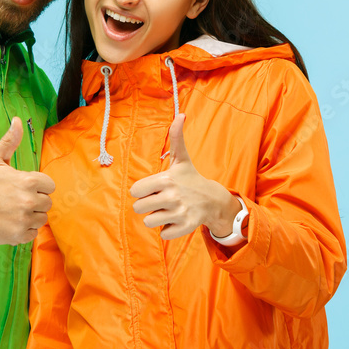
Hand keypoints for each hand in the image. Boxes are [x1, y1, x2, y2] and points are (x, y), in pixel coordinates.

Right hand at [0, 117, 54, 244]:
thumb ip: (10, 140)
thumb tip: (18, 120)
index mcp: (28, 181)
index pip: (49, 185)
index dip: (38, 186)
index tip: (24, 186)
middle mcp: (29, 201)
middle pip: (47, 202)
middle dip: (35, 200)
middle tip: (17, 199)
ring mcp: (24, 220)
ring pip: (41, 218)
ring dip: (31, 216)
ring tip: (14, 210)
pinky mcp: (18, 235)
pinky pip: (33, 233)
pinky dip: (25, 230)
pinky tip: (12, 222)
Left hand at [130, 114, 238, 239]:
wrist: (213, 200)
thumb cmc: (191, 178)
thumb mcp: (182, 158)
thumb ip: (176, 137)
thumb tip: (181, 114)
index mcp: (167, 179)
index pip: (135, 191)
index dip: (141, 191)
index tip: (153, 188)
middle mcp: (172, 196)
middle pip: (139, 208)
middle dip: (147, 205)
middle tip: (160, 200)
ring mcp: (179, 213)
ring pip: (148, 222)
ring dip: (156, 217)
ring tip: (168, 209)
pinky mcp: (185, 227)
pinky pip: (162, 234)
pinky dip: (167, 229)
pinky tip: (176, 219)